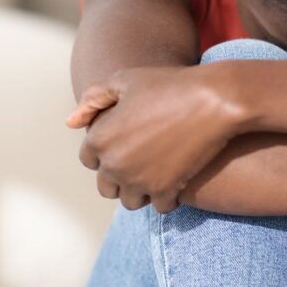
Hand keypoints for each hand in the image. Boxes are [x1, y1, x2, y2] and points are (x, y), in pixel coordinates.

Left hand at [65, 66, 246, 212]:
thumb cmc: (170, 84)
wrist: (214, 100)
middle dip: (120, 175)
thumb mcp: (126, 80)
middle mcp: (113, 165)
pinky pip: (160, 206)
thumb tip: (71, 123)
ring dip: (141, 190)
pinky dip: (167, 196)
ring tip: (158, 171)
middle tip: (143, 158)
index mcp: (99, 138)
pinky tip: (177, 178)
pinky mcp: (166, 191)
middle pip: (106, 186)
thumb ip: (94, 100)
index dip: (107, 148)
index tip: (127, 140)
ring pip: (131, 201)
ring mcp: (139, 181)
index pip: (89, 158)